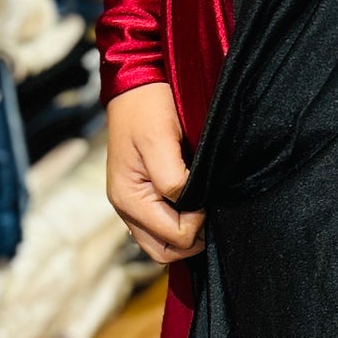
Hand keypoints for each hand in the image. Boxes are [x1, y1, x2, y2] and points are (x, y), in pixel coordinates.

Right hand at [106, 81, 205, 264]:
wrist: (136, 86)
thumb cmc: (147, 109)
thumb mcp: (159, 142)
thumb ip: (173, 181)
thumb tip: (190, 210)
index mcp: (129, 199)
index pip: (172, 237)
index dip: (197, 225)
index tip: (209, 199)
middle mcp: (125, 208)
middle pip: (164, 251)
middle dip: (192, 240)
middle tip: (211, 212)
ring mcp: (131, 205)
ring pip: (161, 243)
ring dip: (186, 234)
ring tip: (204, 208)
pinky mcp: (140, 196)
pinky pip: (159, 227)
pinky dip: (178, 225)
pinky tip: (193, 205)